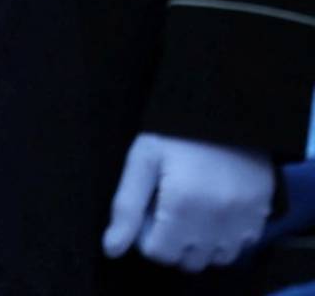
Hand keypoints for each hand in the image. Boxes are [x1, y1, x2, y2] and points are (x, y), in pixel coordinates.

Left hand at [102, 133, 274, 271]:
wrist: (225, 113)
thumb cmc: (175, 133)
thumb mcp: (142, 160)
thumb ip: (126, 206)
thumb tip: (111, 249)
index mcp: (182, 206)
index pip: (158, 252)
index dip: (145, 235)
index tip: (147, 211)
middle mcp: (216, 221)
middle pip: (187, 260)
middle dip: (171, 242)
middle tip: (166, 211)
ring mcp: (243, 221)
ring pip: (215, 258)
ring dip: (199, 245)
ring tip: (190, 214)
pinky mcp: (261, 216)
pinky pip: (240, 247)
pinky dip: (225, 239)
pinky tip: (213, 214)